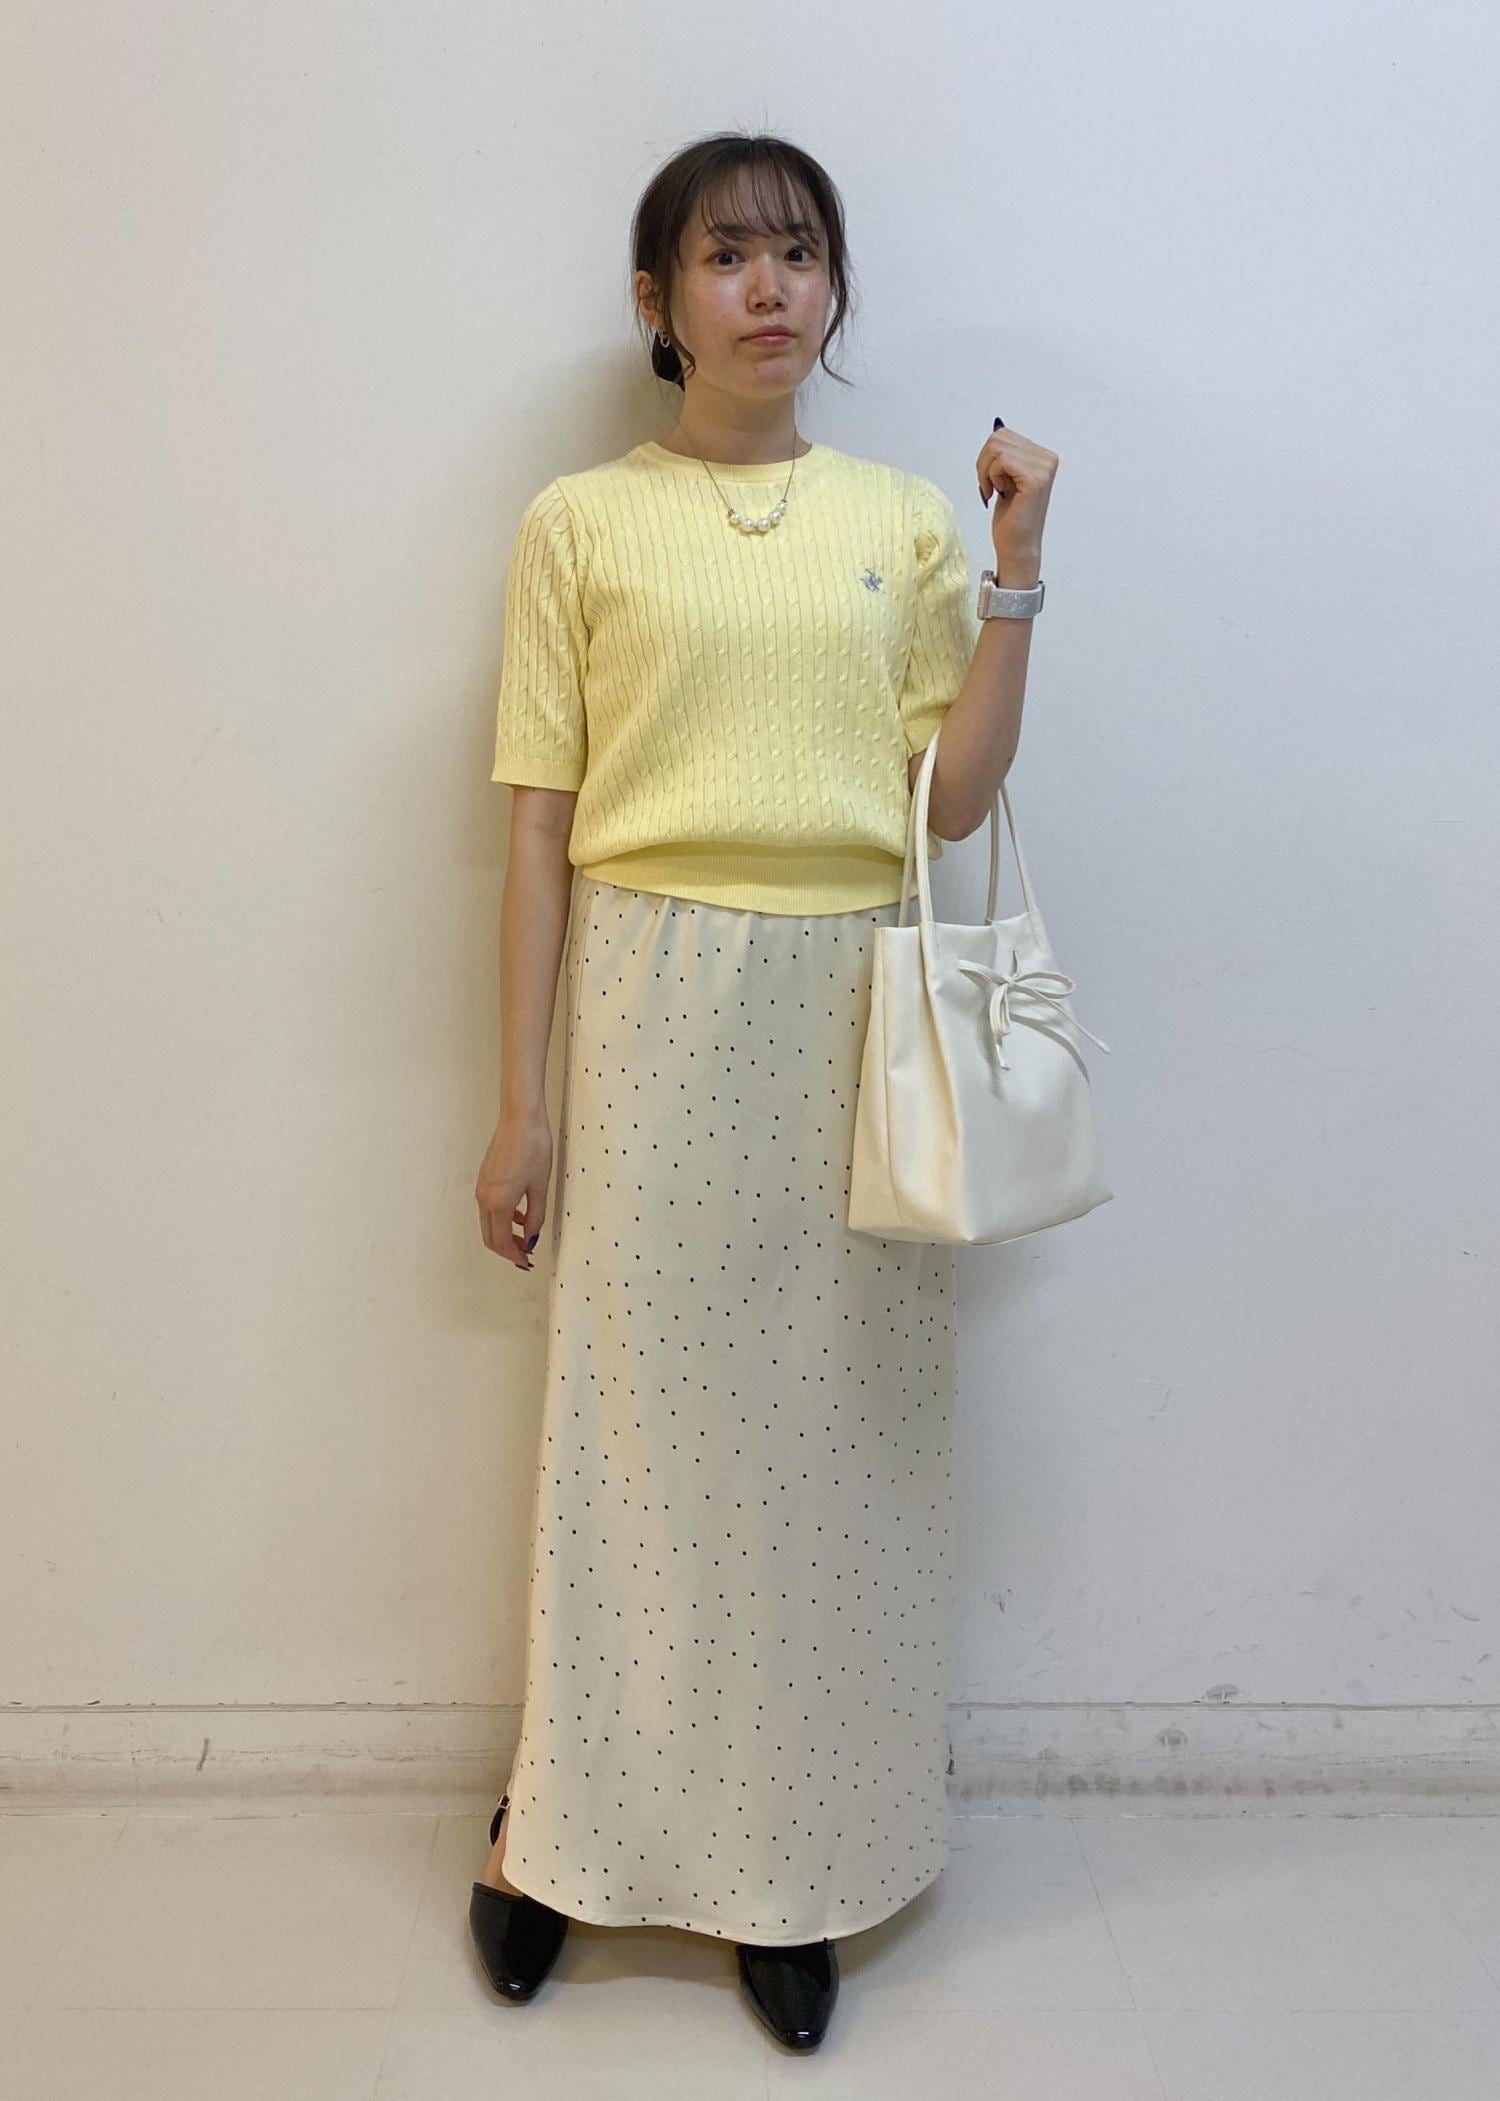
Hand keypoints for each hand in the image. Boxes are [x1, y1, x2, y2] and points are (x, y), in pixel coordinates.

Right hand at [476, 1109, 553, 1270]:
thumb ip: (536, 1217)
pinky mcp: (485, 1179)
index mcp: (499, 1202)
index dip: (514, 1256)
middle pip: (490, 1237)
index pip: (501, 1242)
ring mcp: (482, 1188)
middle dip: (507, 1250)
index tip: (526, 1262)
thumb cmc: (533, 1148)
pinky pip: (489, 1208)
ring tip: (526, 1238)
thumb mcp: (540, 1187)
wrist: (520, 1119)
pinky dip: (502, 1219)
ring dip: (504, 1235)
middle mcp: (484, 1198)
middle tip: (525, 1256)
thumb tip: (532, 1238)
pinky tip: (521, 1216)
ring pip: (488, 1223)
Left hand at [977, 419, 1057, 566]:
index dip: (988, 458)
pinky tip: (999, 494)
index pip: (1003, 435)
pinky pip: (1001, 460)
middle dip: (984, 463)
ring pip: (996, 447)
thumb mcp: (1005, 476)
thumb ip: (1004, 452)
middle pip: (998, 438)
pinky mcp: (1035, 479)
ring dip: (986, 471)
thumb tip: (998, 425)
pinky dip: (991, 477)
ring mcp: (1044, 468)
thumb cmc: (1011, 518)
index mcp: (1042, 456)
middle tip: (990, 487)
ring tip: (995, 491)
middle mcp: (1047, 459)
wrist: (1017, 546)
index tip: (993, 481)